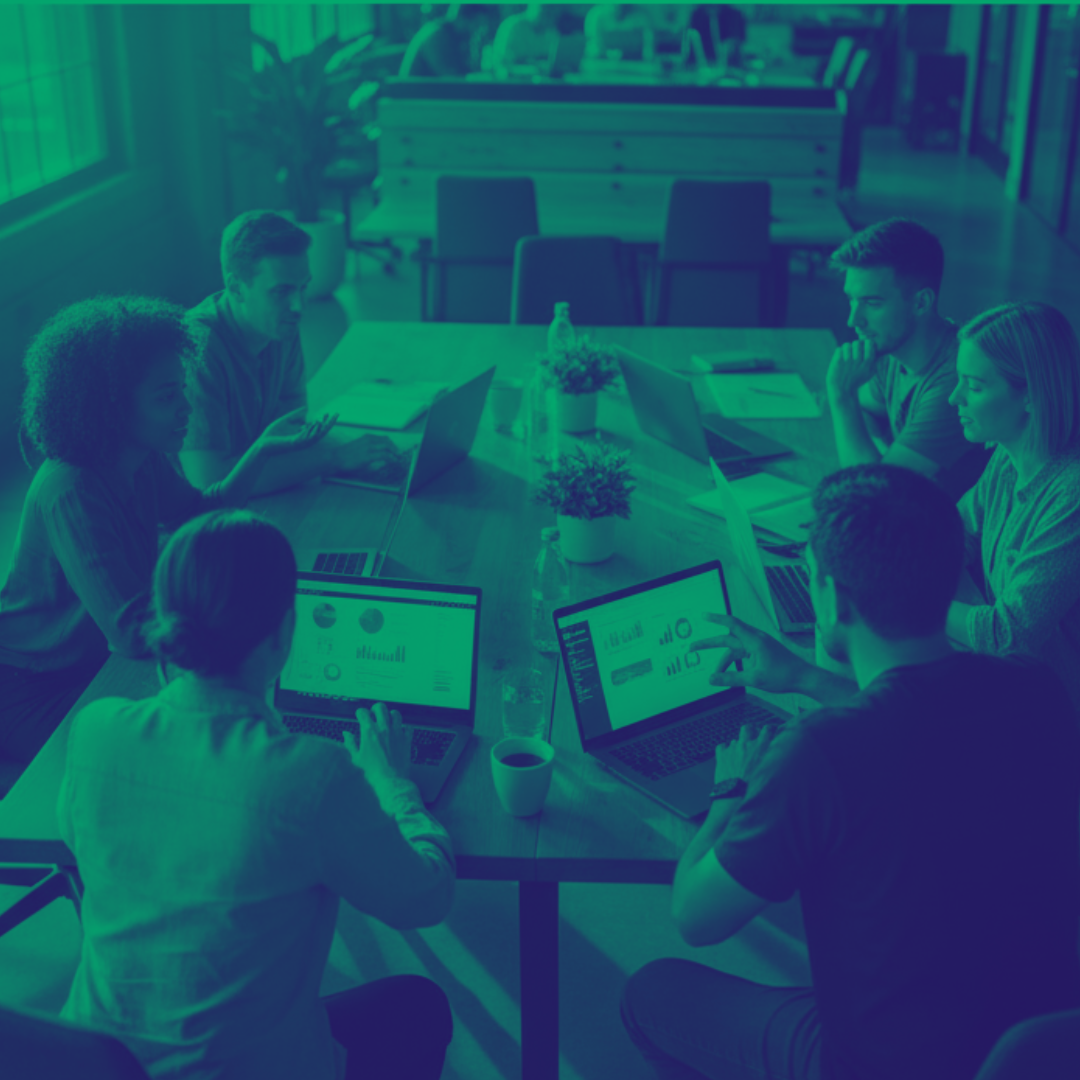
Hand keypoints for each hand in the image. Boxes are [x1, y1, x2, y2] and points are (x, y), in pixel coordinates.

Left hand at [255, 408, 336, 457]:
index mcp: (302, 436)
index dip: (324, 421)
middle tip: (336, 414)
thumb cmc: (272, 435)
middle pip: (321, 432)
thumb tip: (306, 408)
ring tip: (329, 418)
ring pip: (316, 436)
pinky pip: (306, 437)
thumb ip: (295, 415)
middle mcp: (304, 441)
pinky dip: (312, 430)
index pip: (317, 429)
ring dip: (323, 427)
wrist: (262, 445)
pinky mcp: (294, 444)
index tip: (328, 412)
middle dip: (329, 424)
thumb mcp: (285, 420)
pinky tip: (316, 423)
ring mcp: (300, 443)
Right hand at [332, 433, 403, 474]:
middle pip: (388, 442)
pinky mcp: (368, 456)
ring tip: (398, 459)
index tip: (396, 451)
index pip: (385, 438)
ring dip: (395, 453)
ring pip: (388, 447)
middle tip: (399, 456)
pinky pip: (384, 455)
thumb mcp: (359, 447)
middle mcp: (369, 439)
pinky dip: (391, 458)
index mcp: (367, 437)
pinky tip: (394, 462)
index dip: (392, 445)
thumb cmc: (345, 455)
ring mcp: (369, 447)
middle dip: (395, 449)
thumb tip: (379, 453)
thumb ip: (369, 448)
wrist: (335, 458)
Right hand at [342, 702, 410, 782]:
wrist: (390, 780)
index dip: (360, 713)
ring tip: (387, 721)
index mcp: (369, 731)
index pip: (363, 712)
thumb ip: (350, 743)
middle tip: (374, 714)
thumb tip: (346, 733)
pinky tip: (399, 732)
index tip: (360, 716)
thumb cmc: (372, 771)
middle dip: (375, 708)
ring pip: (396, 714)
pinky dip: (404, 728)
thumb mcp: (357, 758)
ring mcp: (396, 732)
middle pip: (380, 707)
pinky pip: (408, 727)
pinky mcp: (406, 739)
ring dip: (390, 715)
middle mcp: (383, 728)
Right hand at [687, 613, 812, 695]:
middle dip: (709, 644)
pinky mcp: (763, 652)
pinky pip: (743, 653)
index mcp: (755, 641)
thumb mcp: (754, 679)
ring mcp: (760, 645)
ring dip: (724, 661)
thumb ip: (731, 679)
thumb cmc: (784, 676)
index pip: (731, 624)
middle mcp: (756, 639)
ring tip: (717, 675)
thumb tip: (711, 679)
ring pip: (735, 649)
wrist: (804, 678)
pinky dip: (734, 662)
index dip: (715, 619)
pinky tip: (732, 673)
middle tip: (692, 648)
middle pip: (727, 639)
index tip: (702, 616)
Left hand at [714, 722, 775, 783]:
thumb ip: (778, 762)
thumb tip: (781, 762)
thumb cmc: (759, 789)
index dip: (770, 730)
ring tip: (741, 757)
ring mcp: (733, 749)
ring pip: (735, 740)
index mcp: (762, 746)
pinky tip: (727, 758)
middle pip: (748, 728)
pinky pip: (722, 747)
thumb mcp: (777, 774)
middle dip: (751, 731)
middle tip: (754, 739)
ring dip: (738, 746)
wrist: (739, 798)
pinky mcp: (721, 756)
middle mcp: (747, 744)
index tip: (772, 733)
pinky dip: (724, 751)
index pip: (768, 729)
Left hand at [826, 339, 877, 400]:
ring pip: (847, 345)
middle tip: (853, 352)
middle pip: (857, 342)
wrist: (843, 391)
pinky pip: (838, 349)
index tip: (863, 348)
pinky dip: (839, 353)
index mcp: (868, 362)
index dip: (865, 343)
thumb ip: (874, 360)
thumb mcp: (870, 373)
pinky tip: (840, 359)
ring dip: (846, 349)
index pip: (869, 343)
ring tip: (846, 356)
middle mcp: (858, 361)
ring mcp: (847, 361)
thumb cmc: (857, 380)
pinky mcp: (837, 363)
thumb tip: (876, 347)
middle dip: (854, 346)